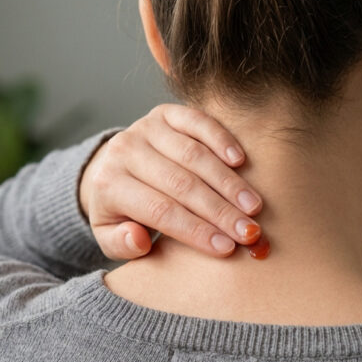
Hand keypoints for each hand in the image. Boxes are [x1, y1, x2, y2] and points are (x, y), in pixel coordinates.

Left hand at [79, 104, 263, 259]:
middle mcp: (124, 151)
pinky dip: (221, 139)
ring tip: (253, 206)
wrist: (112, 168)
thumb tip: (137, 240)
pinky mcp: (166, 113)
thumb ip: (120, 244)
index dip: (196, 230)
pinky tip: (241, 161)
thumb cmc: (120, 211)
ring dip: (228, 182)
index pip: (160, 211)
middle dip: (220, 211)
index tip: (227, 248)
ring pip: (194, 156)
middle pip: (181, 184)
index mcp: (109, 184)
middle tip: (249, 232)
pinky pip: (197, 123)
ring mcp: (146, 128)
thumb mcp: (109, 235)